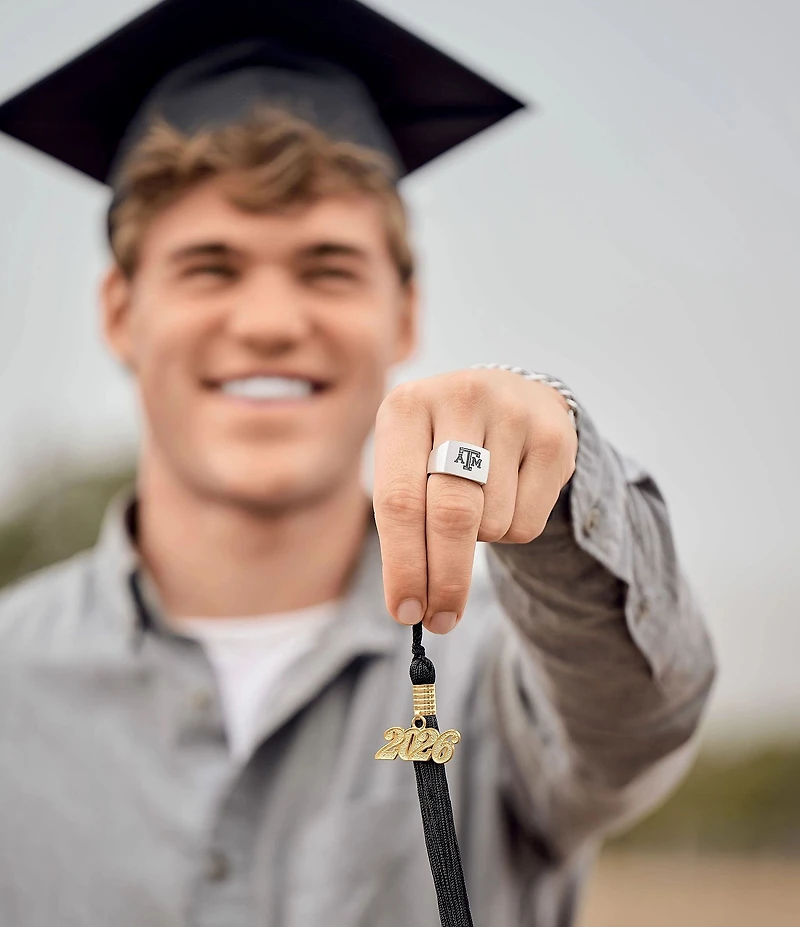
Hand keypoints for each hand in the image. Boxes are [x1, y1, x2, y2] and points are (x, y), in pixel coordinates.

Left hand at [373, 368, 577, 633]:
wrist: (507, 395)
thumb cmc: (439, 445)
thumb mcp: (406, 461)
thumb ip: (401, 521)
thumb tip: (409, 605)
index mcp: (406, 407)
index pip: (399, 501)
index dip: (403, 565)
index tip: (405, 613)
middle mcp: (460, 399)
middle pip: (452, 516)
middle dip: (445, 580)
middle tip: (440, 620)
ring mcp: (512, 413)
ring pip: (494, 523)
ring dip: (481, 541)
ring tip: (477, 508)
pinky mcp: (554, 436)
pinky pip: (529, 521)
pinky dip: (511, 533)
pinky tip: (506, 498)